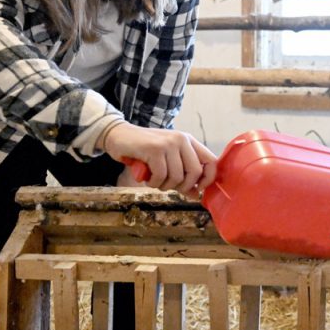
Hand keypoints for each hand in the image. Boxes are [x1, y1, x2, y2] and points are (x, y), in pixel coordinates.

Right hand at [102, 123, 216, 195]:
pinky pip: (161, 176)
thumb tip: (196, 194)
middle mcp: (182, 139)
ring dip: (164, 185)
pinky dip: (153, 183)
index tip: (197, 189)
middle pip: (195, 172)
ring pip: (177, 177)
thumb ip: (183, 175)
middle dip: (182, 186)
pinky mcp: (155, 149)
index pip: (211, 161)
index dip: (208, 179)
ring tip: (154, 179)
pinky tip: (147, 177)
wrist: (118, 136)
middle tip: (168, 185)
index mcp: (189, 141)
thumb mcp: (167, 161)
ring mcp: (169, 143)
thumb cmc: (143, 151)